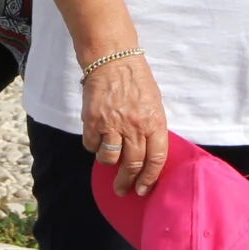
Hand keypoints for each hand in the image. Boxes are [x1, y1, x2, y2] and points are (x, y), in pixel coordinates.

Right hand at [83, 52, 170, 195]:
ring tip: (110, 158)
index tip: (143, 189)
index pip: (156, 159)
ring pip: (109, 159)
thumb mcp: (155, 104)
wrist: (112, 60)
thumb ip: (152, 129)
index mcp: (154, 122)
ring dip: (109, 162)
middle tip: (123, 189)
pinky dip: (94, 146)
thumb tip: (148, 156)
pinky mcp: (92, 121)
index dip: (149, 178)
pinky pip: (92, 146)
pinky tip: (98, 138)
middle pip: (132, 165)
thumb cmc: (137, 81)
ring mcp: (112, 124)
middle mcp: (134, 126)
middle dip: (127, 182)